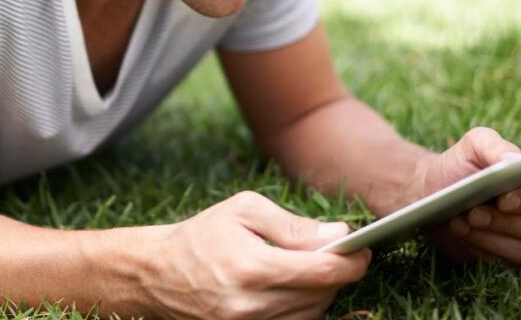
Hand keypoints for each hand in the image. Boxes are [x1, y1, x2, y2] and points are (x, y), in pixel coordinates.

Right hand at [144, 191, 370, 319]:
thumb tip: (338, 234)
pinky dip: (303, 309)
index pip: (323, 271)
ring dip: (321, 293)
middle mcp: (252, 304)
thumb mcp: (245, 211)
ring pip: (311, 315)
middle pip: (322, 296)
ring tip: (310, 270)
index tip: (362, 250)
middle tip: (336, 254)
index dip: (352, 261)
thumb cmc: (203, 234)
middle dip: (337, 274)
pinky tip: (293, 289)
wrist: (158, 272)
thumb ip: (293, 225)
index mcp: (253, 266)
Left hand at [414, 127, 520, 266]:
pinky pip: (508, 262)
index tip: (504, 198)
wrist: (433, 192)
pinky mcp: (512, 257)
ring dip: (492, 236)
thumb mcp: (473, 146)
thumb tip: (517, 162)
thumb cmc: (460, 166)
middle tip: (474, 213)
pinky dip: (483, 247)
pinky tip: (462, 233)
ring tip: (463, 220)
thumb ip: (495, 147)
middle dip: (508, 222)